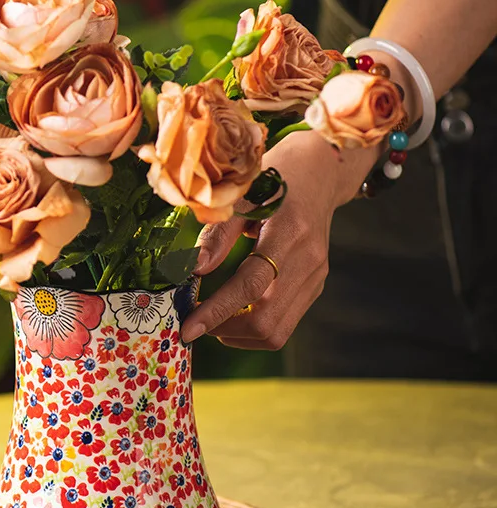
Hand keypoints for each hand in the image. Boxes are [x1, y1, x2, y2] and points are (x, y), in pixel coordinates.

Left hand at [180, 130, 376, 349]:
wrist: (319, 172)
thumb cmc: (273, 179)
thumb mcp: (241, 196)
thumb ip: (217, 234)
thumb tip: (193, 271)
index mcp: (288, 233)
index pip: (250, 285)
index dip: (216, 312)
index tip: (188, 328)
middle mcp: (308, 261)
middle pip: (266, 320)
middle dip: (224, 330)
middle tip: (194, 324)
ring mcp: (315, 277)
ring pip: (277, 332)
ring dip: (239, 335)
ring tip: (213, 321)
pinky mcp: (315, 286)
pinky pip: (284, 324)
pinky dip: (254, 328)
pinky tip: (234, 315)